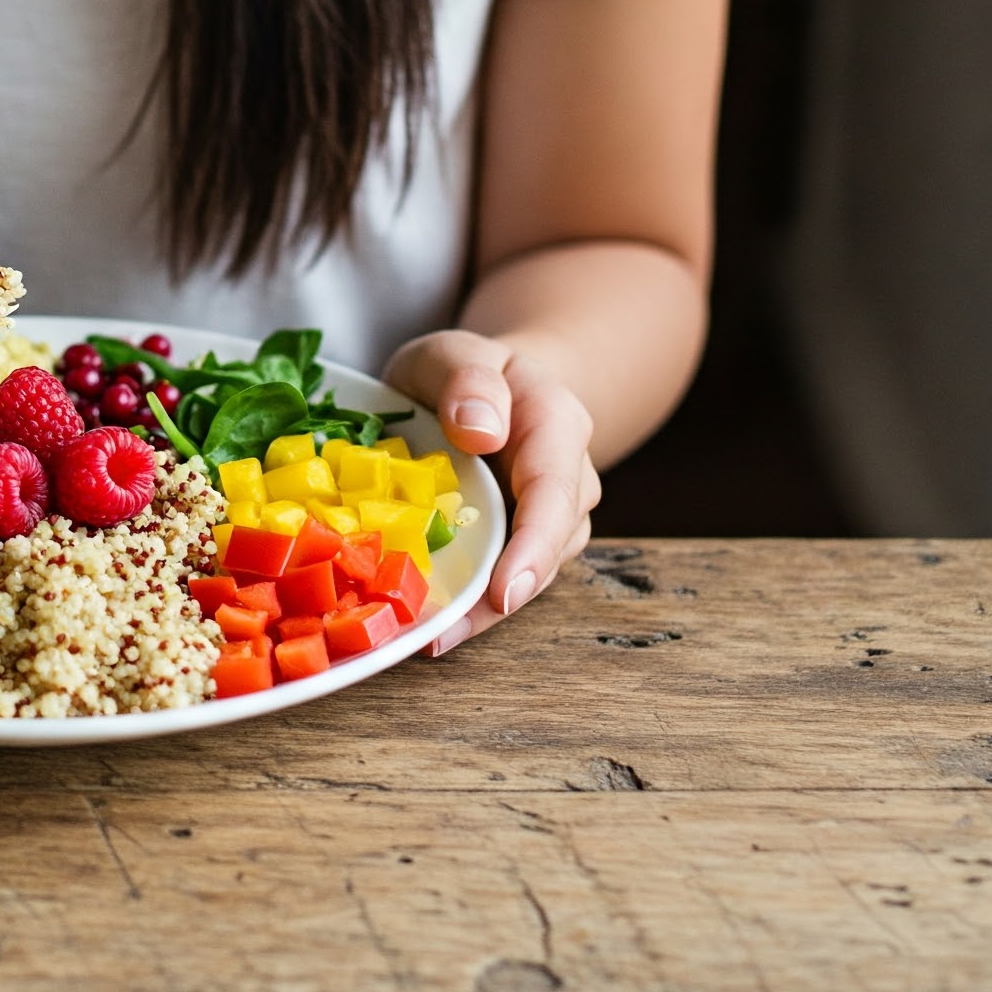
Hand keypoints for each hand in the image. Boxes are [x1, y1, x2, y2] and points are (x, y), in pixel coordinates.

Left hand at [382, 329, 600, 654]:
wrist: (485, 388)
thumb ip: (468, 380)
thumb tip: (479, 431)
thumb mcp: (453, 353)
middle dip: (499, 597)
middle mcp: (567, 479)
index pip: (555, 491)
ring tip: (425, 637)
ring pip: (527, 572)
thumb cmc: (466, 372)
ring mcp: (547, 518)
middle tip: (442, 635)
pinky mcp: (519, 543)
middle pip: (547, 547)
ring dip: (480, 611)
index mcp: (557, 424)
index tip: (505, 592)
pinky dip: (468, 604)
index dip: (533, 547)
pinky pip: (501, 577)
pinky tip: (426, 626)